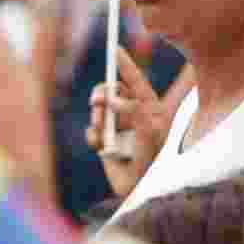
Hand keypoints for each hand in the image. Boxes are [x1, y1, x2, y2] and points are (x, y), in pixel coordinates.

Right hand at [86, 47, 174, 197]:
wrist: (136, 193)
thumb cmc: (151, 165)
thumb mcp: (149, 135)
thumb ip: (135, 112)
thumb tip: (114, 98)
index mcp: (151, 111)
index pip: (137, 82)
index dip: (126, 65)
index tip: (115, 50)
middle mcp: (135, 116)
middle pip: (114, 91)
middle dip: (103, 93)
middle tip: (96, 100)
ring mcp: (119, 128)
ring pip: (101, 108)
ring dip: (98, 115)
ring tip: (100, 128)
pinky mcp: (105, 142)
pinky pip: (93, 129)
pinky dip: (93, 135)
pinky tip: (99, 146)